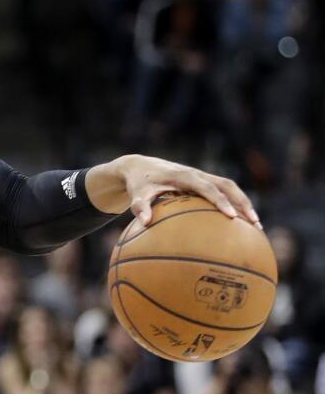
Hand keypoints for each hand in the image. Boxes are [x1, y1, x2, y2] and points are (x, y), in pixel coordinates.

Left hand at [112, 155, 259, 226]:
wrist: (139, 166)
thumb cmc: (139, 183)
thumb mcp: (137, 194)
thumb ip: (139, 207)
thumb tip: (144, 223)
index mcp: (184, 176)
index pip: (206, 188)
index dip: (220, 201)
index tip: (232, 216)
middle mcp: (197, 174)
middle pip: (227, 185)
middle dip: (242, 202)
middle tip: (255, 223)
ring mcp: (202, 177)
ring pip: (230, 188)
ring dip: (244, 203)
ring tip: (256, 227)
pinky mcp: (203, 182)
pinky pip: (224, 192)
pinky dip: (236, 204)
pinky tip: (242, 225)